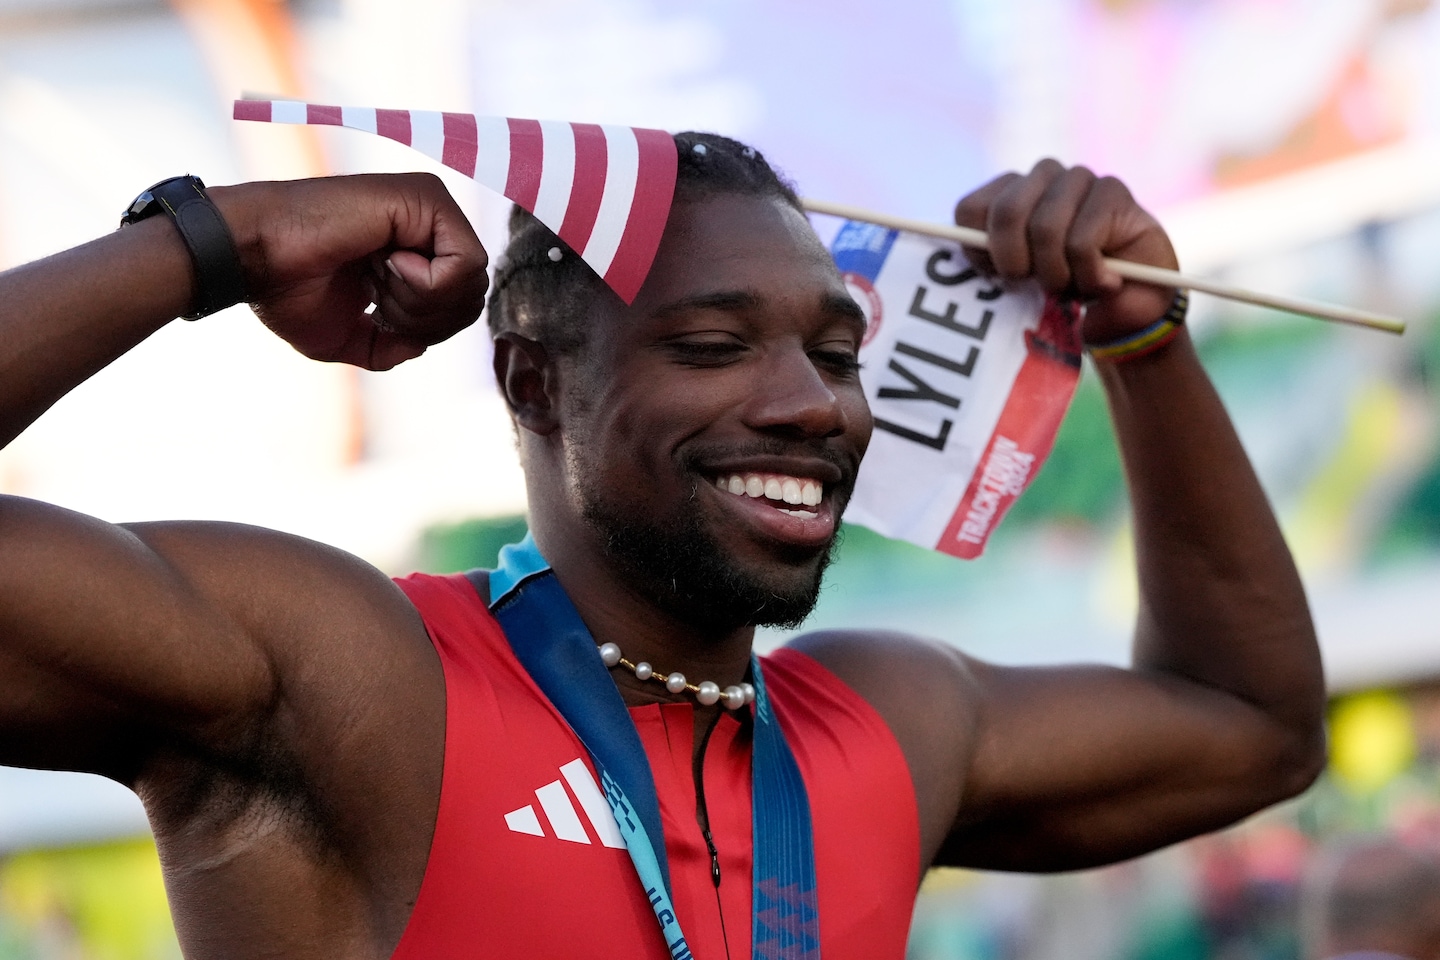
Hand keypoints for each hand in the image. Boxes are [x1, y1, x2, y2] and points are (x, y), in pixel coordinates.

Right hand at [212, 173, 488, 370]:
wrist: (254, 257)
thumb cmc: (287, 290)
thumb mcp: (346, 337)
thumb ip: (390, 346)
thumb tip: (421, 346)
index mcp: (413, 251)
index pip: (458, 306)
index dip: (423, 330)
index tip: (374, 312)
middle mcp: (427, 225)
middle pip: (472, 298)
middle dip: (424, 321)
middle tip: (375, 298)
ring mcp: (429, 207)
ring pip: (472, 284)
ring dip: (420, 303)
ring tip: (374, 278)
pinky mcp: (427, 197)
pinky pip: (466, 263)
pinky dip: (425, 284)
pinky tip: (385, 264)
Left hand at [954, 159, 1177, 344]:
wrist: (1131, 307)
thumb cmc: (1070, 290)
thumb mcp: (1023, 283)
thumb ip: (994, 262)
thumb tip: (971, 247)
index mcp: (1009, 192)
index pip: (970, 209)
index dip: (980, 251)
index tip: (1000, 277)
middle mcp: (1041, 176)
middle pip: (1006, 213)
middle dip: (1018, 264)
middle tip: (1037, 285)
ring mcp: (1078, 178)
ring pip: (1045, 229)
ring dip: (1058, 275)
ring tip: (1075, 286)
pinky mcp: (1112, 190)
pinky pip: (1081, 243)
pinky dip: (1089, 276)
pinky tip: (1105, 281)